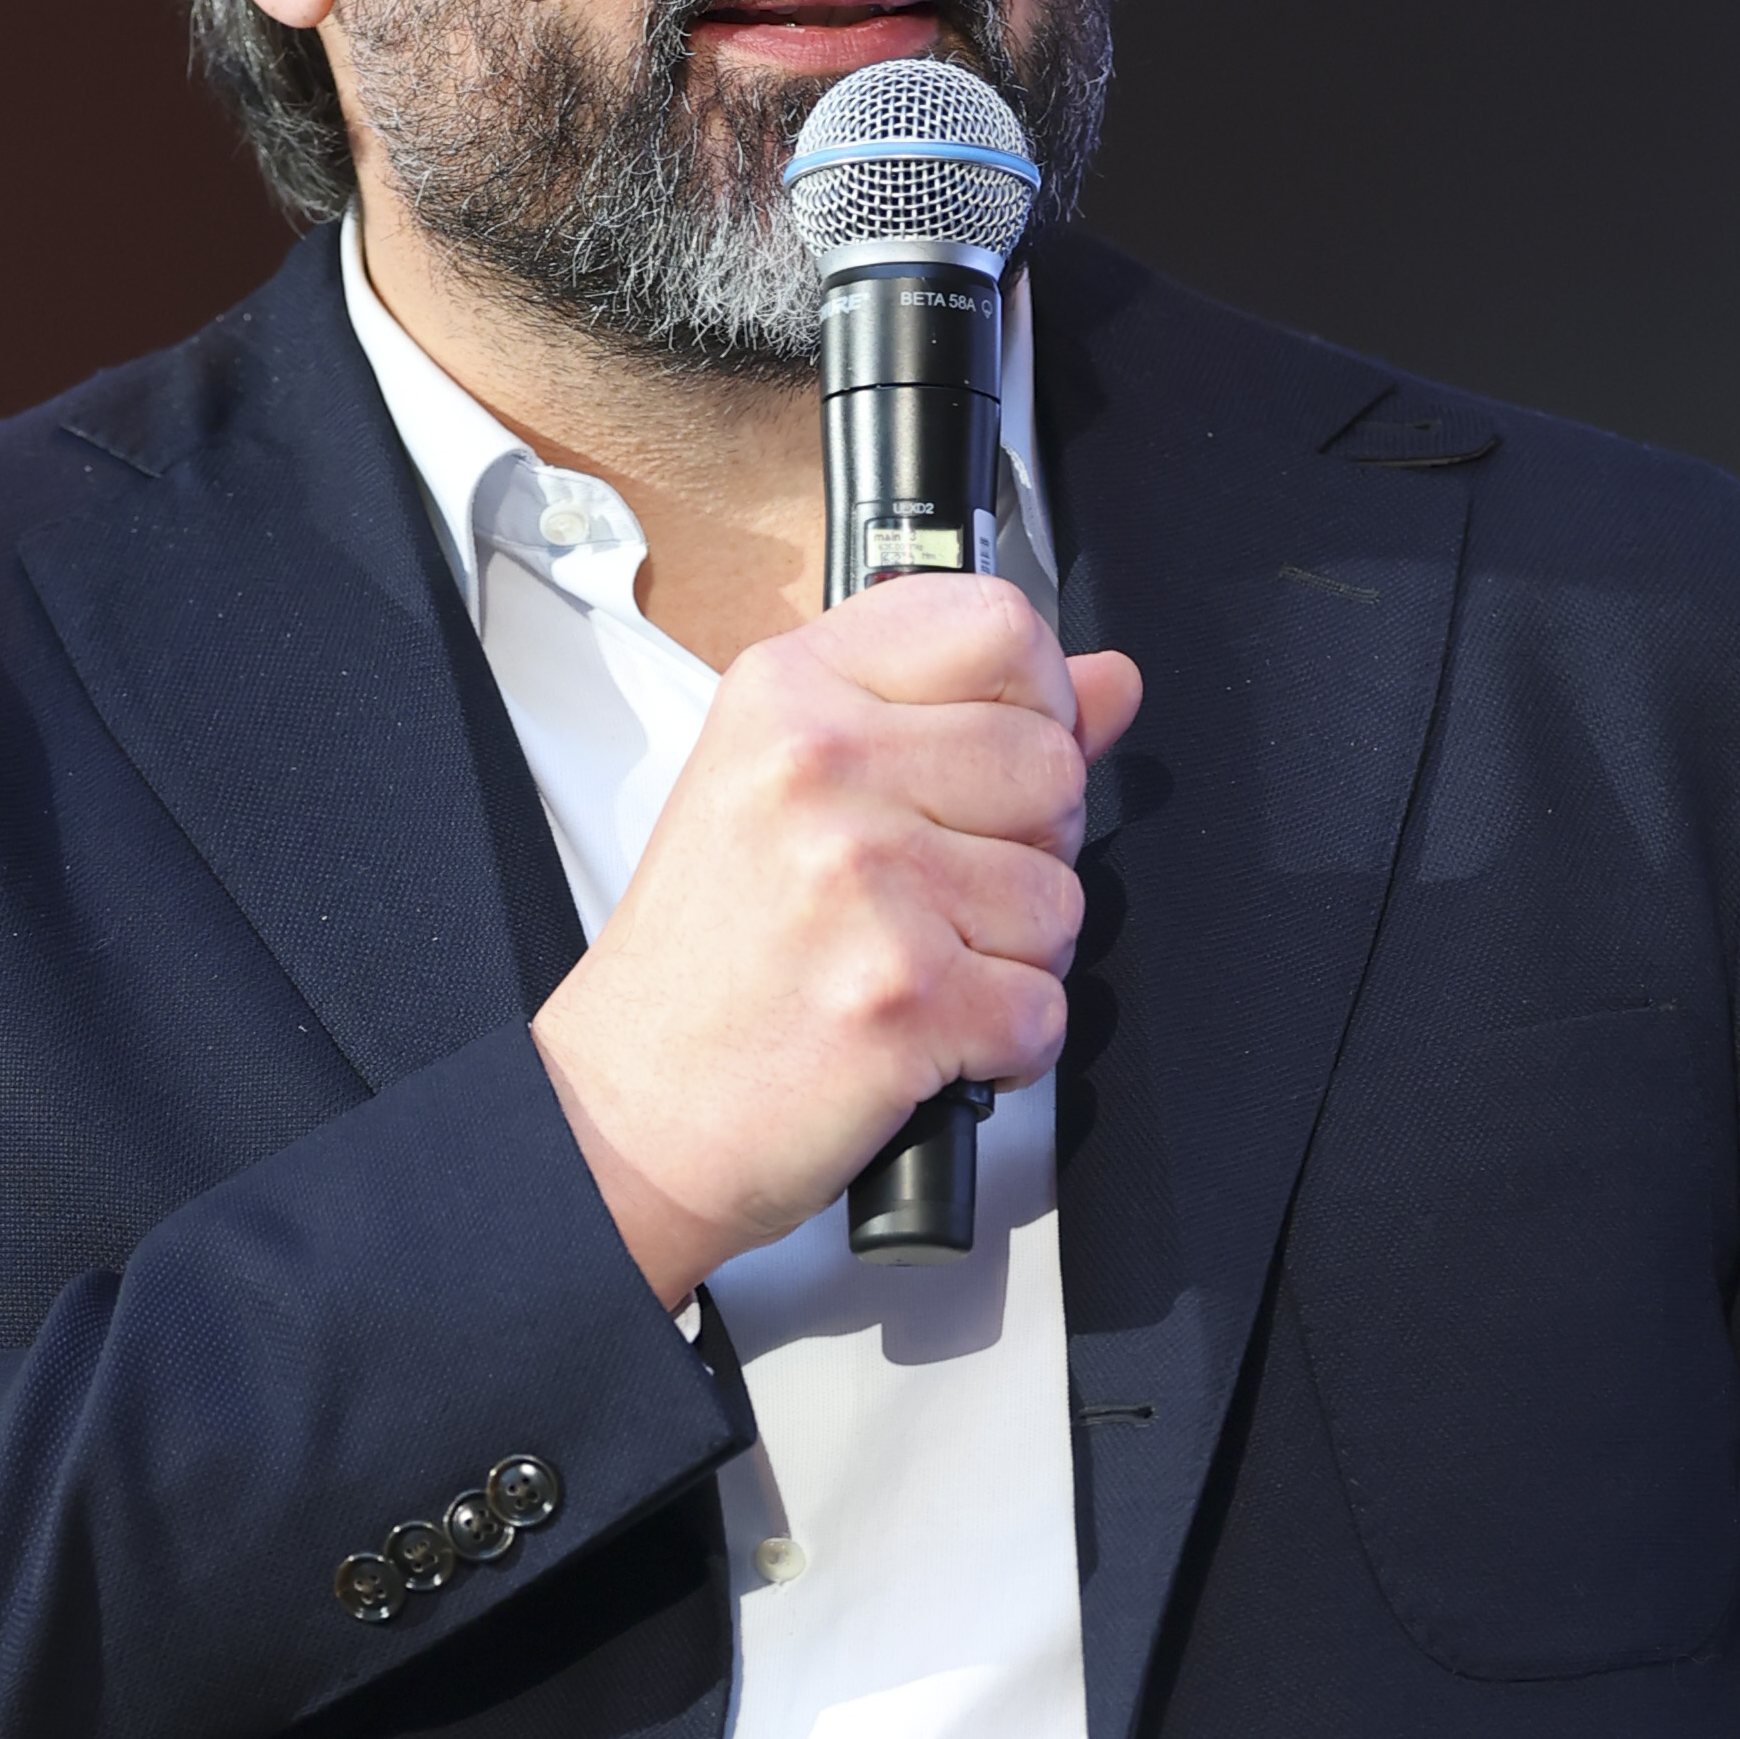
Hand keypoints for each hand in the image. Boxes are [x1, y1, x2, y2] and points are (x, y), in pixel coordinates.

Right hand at [531, 574, 1140, 1300]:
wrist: (630, 1112)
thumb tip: (1110, 681)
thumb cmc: (707, 964)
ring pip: (1059, 897)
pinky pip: (1043, 1009)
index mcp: (792, 693)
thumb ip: (961, 719)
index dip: (1036, 700)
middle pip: (1051, 765)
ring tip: (916, 968)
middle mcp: (823, 769)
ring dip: (1015, 957)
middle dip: (1028, 846)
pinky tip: (926, 1036)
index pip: (998, 625)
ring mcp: (864, 882)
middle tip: (935, 895)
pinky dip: (1005, 1048)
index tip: (994, 759)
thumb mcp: (793, 790)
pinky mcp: (902, 998)